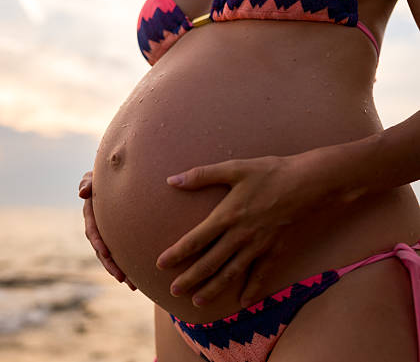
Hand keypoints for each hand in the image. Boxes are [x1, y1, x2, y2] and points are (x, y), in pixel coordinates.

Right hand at [79, 171, 136, 290]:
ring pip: (111, 256)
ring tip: (132, 284)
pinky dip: (128, 266)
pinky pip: (121, 254)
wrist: (120, 177)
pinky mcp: (118, 237)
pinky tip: (138, 279)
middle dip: (110, 264)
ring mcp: (107, 233)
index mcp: (91, 213)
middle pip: (101, 250)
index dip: (98, 241)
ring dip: (119, 270)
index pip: (93, 230)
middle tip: (121, 277)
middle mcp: (97, 226)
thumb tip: (82, 192)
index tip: (106, 252)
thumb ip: (88, 181)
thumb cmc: (105, 174)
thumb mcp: (95, 175)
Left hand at [156, 154, 332, 307]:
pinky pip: (261, 275)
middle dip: (190, 278)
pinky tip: (243, 303)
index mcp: (226, 216)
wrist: (310, 183)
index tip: (160, 265)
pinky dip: (252, 290)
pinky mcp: (276, 250)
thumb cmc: (270, 172)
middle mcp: (240, 235)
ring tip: (198, 301)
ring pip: (232, 273)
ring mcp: (258, 246)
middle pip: (210, 262)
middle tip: (174, 290)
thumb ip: (201, 175)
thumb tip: (171, 180)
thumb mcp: (234, 168)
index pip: (195, 240)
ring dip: (214, 289)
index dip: (177, 253)